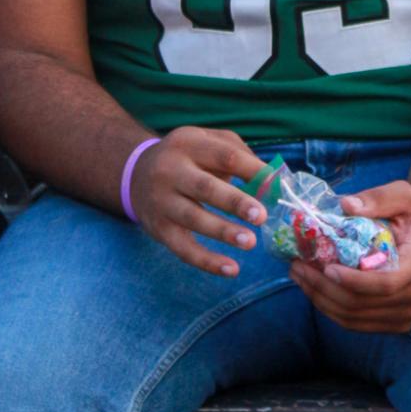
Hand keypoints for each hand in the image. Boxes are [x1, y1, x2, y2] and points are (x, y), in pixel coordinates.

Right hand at [127, 125, 268, 275]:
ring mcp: (162, 201)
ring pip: (193, 218)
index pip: (224, 155)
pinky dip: (207, 261)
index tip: (275, 184)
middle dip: (235, 202)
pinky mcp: (159, 229)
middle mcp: (170, 170)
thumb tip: (270, 180)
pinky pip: (183, 249)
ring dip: (223, 232)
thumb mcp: (205, 141)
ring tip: (250, 242)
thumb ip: (237, 153)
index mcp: (188, 144)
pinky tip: (232, 269)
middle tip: (261, 216)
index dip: (252, 169)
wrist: (135, 174)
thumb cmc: (187, 158)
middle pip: (205, 187)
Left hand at [289, 180, 410, 332]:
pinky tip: (313, 289)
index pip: (384, 284)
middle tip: (298, 267)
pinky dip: (330, 309)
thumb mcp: (403, 195)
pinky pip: (355, 323)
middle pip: (361, 304)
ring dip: (321, 300)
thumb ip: (378, 198)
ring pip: (353, 318)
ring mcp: (405, 315)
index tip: (327, 267)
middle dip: (324, 288)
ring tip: (299, 276)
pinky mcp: (393, 324)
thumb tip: (346, 205)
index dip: (353, 281)